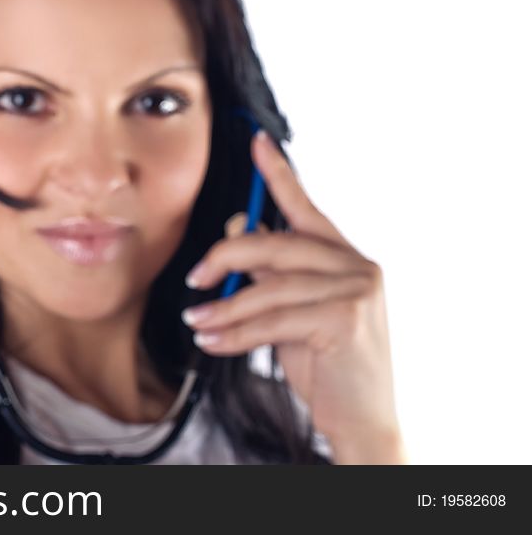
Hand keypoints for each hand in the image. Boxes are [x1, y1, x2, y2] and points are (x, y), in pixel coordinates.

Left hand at [182, 131, 404, 463]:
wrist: (363, 418)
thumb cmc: (327, 364)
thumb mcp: (293, 311)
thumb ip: (270, 273)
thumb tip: (236, 231)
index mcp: (344, 258)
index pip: (305, 207)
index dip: (278, 173)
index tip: (256, 141)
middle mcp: (356, 266)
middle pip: (276, 244)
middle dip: (226, 258)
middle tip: (195, 278)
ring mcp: (356, 290)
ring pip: (269, 285)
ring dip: (224, 307)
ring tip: (197, 321)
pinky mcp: (345, 318)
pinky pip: (273, 319)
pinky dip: (236, 332)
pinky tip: (212, 341)